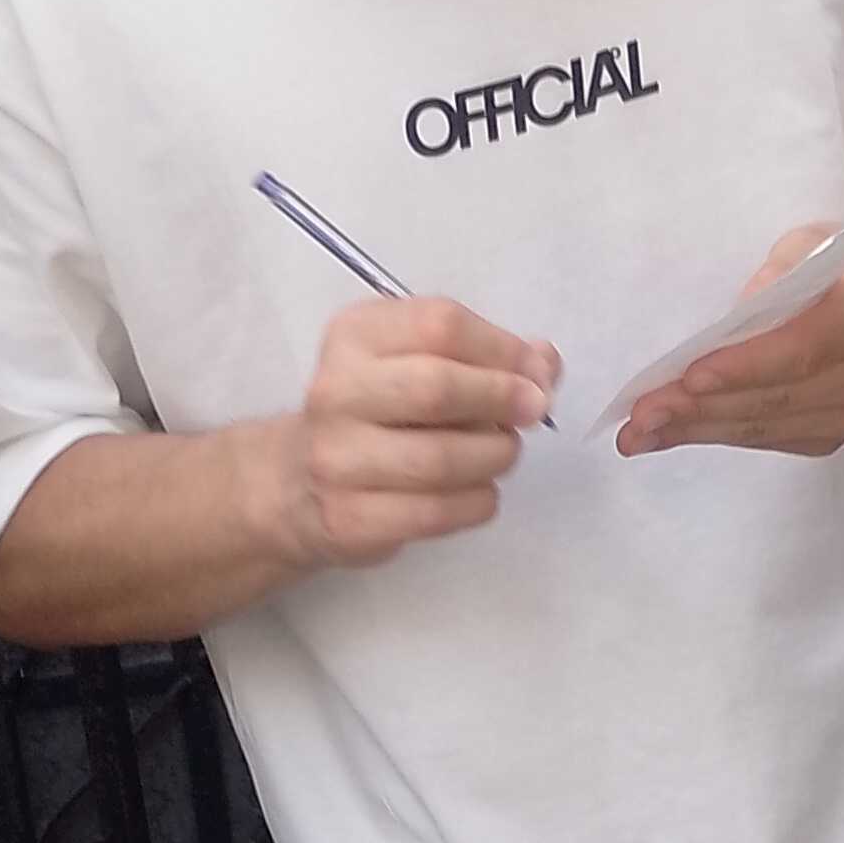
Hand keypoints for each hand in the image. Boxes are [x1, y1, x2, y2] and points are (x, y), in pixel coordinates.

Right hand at [264, 297, 558, 566]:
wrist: (299, 483)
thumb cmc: (377, 413)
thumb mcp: (417, 362)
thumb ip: (485, 356)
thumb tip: (545, 362)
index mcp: (356, 336)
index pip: (440, 325)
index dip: (503, 349)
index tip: (537, 374)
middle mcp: (337, 391)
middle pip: (437, 388)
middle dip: (501, 400)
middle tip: (532, 412)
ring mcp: (337, 458)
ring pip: (441, 459)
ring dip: (494, 457)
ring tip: (501, 454)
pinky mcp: (350, 518)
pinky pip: (435, 512)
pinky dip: (477, 503)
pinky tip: (480, 492)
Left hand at [615, 217, 843, 460]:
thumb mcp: (817, 241)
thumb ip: (781, 270)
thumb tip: (740, 312)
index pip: (801, 348)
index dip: (744, 367)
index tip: (689, 378)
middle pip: (775, 397)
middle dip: (700, 408)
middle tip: (639, 415)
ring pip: (766, 426)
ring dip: (697, 430)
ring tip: (638, 433)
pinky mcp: (837, 434)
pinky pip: (769, 439)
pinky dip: (717, 435)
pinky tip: (673, 433)